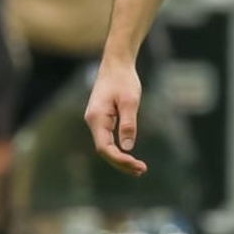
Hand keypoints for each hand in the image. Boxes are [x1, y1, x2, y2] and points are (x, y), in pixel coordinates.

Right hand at [85, 58, 146, 176]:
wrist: (116, 62)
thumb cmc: (123, 79)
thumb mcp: (130, 101)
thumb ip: (128, 124)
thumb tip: (127, 148)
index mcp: (96, 118)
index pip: (104, 147)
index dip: (120, 159)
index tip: (137, 165)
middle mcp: (92, 121)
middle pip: (104, 150)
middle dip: (121, 163)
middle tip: (141, 170)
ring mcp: (96, 120)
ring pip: (106, 146)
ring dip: (120, 158)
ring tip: (138, 168)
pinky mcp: (101, 118)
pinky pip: (107, 139)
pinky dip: (118, 149)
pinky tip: (129, 155)